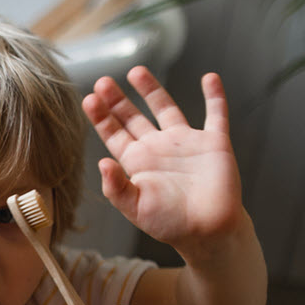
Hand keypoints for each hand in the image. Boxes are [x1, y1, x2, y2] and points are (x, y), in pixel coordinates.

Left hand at [83, 67, 244, 255]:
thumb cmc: (171, 224)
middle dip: (117, 100)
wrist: (209, 232)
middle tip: (103, 82)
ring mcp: (186, 143)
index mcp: (138, 162)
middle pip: (133, 117)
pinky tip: (210, 77)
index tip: (89, 99)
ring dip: (152, 90)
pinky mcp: (214, 143)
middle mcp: (159, 148)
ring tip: (136, 71)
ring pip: (167, 108)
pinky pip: (216, 114)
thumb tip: (102, 163)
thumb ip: (116, 188)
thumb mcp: (136, 208)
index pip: (114, 134)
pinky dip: (215, 96)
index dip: (101, 117)